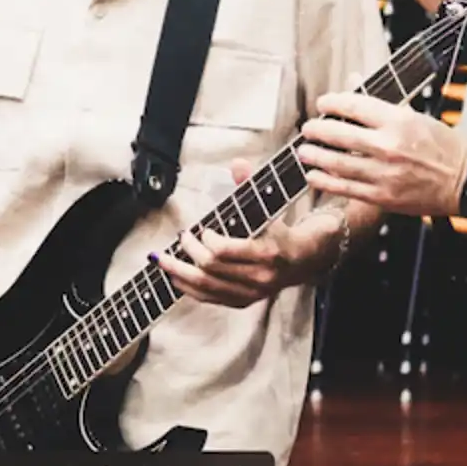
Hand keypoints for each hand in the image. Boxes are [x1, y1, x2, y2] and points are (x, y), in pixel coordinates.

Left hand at [154, 160, 334, 307]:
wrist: (303, 260)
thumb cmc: (280, 230)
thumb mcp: (270, 206)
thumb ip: (251, 185)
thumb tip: (237, 163)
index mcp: (268, 253)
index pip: (227, 251)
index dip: (208, 240)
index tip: (202, 229)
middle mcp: (259, 277)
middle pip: (212, 269)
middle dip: (189, 252)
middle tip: (181, 236)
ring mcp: (251, 293)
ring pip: (206, 287)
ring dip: (180, 272)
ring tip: (163, 260)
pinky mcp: (243, 301)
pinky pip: (209, 299)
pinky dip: (188, 288)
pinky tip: (174, 276)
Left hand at [296, 91, 466, 217]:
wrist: (464, 182)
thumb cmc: (443, 147)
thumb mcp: (416, 117)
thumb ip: (381, 104)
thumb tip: (352, 82)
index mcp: (398, 120)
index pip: (354, 105)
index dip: (331, 102)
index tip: (322, 103)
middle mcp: (388, 145)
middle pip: (339, 133)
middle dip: (317, 129)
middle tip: (308, 129)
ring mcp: (384, 173)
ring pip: (337, 162)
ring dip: (315, 155)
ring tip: (304, 151)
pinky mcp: (382, 196)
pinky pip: (344, 187)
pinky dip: (324, 181)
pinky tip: (313, 175)